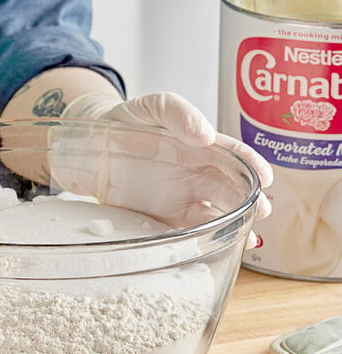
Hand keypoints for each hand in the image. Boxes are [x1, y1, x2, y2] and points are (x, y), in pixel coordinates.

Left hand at [58, 92, 272, 245]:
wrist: (87, 143)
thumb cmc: (125, 120)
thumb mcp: (152, 105)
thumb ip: (178, 112)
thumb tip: (206, 135)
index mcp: (201, 148)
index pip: (235, 157)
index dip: (252, 167)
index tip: (265, 178)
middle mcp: (196, 175)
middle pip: (231, 191)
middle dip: (250, 202)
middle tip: (261, 211)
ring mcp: (179, 199)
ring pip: (215, 216)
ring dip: (233, 228)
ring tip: (247, 238)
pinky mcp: (159, 218)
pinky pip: (184, 233)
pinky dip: (200, 242)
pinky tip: (212, 248)